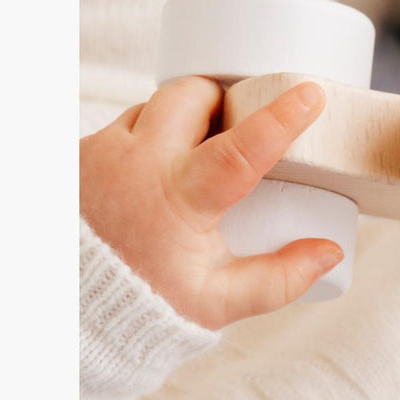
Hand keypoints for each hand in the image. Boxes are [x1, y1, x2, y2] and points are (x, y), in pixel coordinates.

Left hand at [80, 76, 342, 328]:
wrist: (71, 307)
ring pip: (154, 104)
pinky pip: (121, 123)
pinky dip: (145, 135)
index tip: (309, 92)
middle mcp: (138, 164)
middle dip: (221, 98)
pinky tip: (153, 169)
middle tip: (237, 122)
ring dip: (180, 118)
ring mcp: (103, 152)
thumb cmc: (146, 303)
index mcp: (180, 200)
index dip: (280, 118)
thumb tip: (328, 251)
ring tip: (193, 153)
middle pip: (192, 96)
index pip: (241, 147)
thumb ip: (280, 280)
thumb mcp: (219, 303)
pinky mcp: (80, 153)